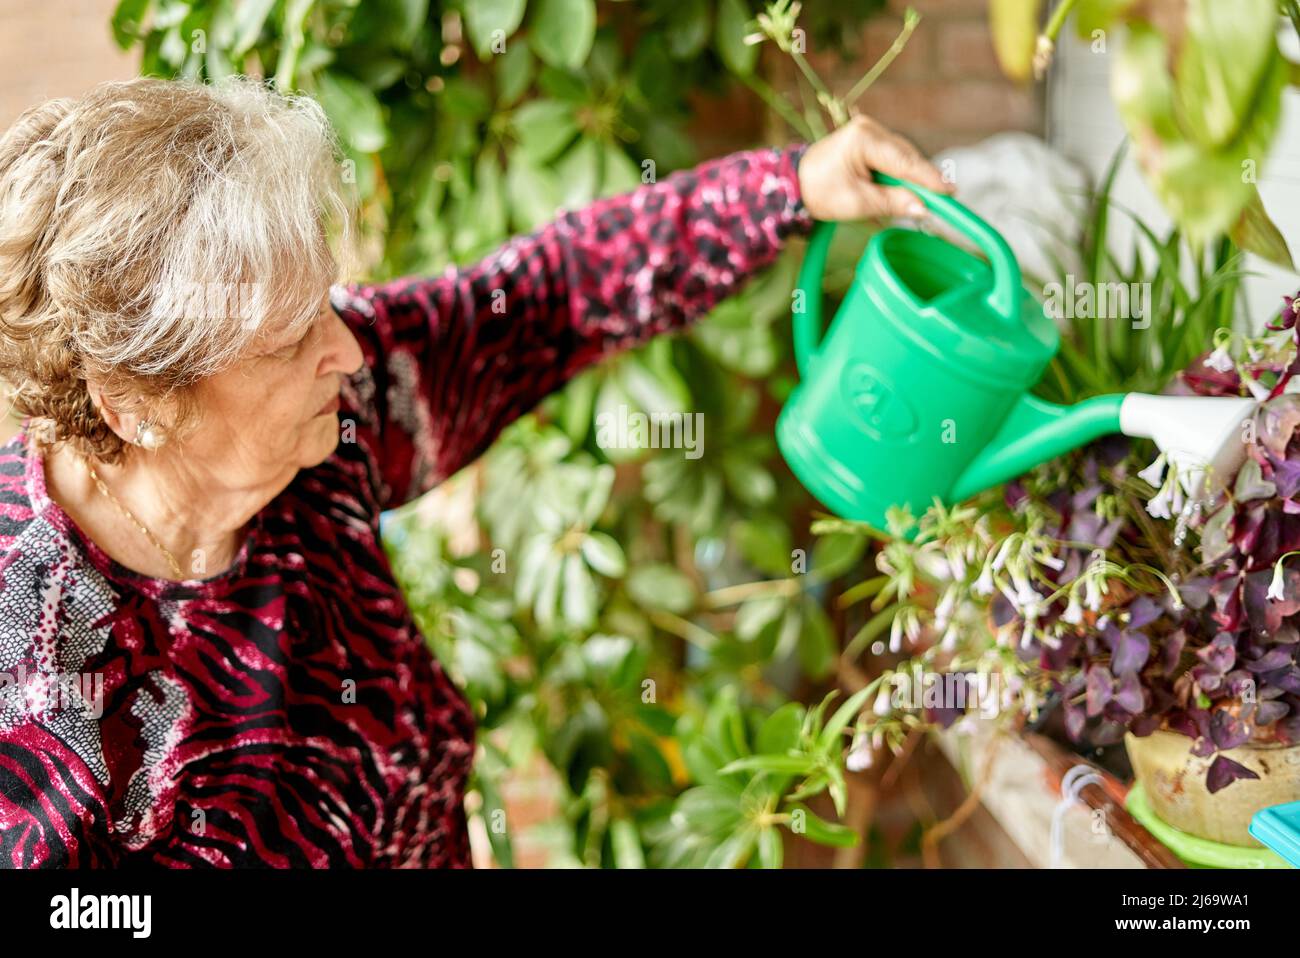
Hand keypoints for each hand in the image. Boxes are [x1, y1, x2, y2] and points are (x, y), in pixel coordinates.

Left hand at [796, 115, 953, 221]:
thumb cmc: (821, 194)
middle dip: (922, 180)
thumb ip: (892, 203)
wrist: (795, 184)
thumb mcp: (858, 203)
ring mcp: (870, 131)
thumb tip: (924, 209)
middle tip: (942, 202)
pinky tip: (904, 189)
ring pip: (903, 157)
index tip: (952, 193)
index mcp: (864, 138)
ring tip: (922, 199)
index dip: (930, 179)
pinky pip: (894, 158)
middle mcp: (870, 128)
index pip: (905, 161)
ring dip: (911, 178)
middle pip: (907, 157)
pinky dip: (900, 174)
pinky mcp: (870, 139)